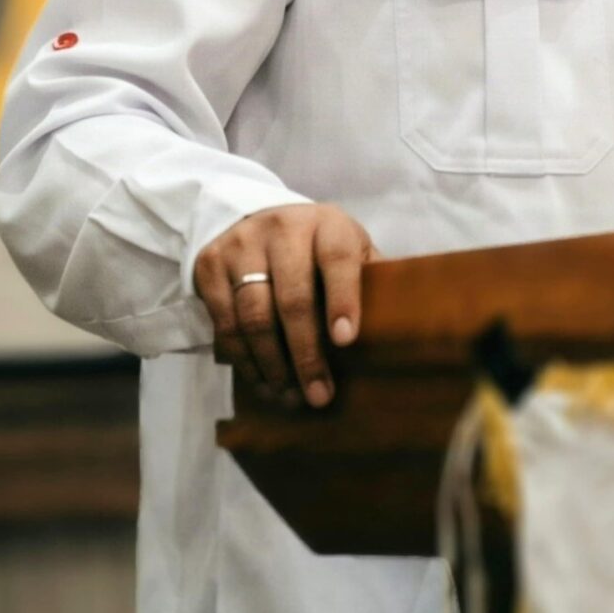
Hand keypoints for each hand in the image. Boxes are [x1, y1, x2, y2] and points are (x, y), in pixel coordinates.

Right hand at [195, 203, 374, 407]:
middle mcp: (282, 229)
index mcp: (326, 224)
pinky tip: (263, 382)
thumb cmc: (317, 246)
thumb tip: (403, 326)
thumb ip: (369, 278)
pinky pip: (224, 323)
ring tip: (291, 396)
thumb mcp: (347, 247)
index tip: (347, 340)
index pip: (336, 258)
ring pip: (254, 315)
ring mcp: (241, 246)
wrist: (255, 216)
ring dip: (273, 365)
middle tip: (319, 395)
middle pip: (292, 297)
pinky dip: (244, 360)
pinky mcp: (210, 265)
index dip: (342, 299)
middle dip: (306, 353)